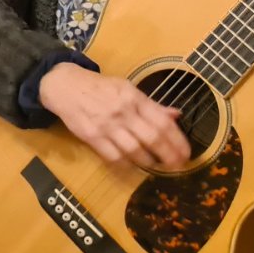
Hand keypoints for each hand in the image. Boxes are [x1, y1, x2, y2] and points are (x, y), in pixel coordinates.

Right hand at [39, 61, 190, 169]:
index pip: (162, 121)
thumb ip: (152, 105)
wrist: (66, 87)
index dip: (178, 140)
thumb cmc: (101, 88)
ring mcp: (107, 125)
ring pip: (134, 150)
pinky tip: (133, 165)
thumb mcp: (128, 89)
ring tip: (156, 165)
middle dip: (168, 155)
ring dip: (148, 161)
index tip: (186, 153)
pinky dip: (126, 164)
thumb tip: (176, 116)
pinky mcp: (92, 137)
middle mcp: (123, 111)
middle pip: (152, 138)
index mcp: (135, 97)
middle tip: (177, 165)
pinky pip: (113, 157)